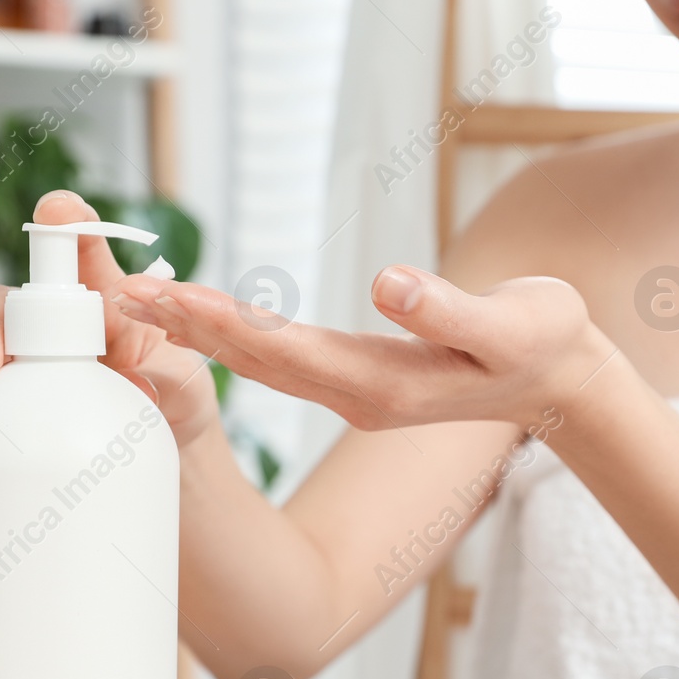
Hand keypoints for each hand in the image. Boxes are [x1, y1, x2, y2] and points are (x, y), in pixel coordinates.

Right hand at [0, 190, 218, 447]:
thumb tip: (134, 372)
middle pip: (4, 302)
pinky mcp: (9, 394)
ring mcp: (26, 357)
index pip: (83, 250)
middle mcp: (55, 323)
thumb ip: (162, 371)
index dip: (69, 222)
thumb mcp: (184, 383)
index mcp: (103, 300)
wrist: (170, 445)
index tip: (59, 210)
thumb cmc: (178, 400)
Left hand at [109, 264, 616, 429]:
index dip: (224, 325)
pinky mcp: (359, 378)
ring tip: (139, 304)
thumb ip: (450, 312)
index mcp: (385, 385)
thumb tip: (388, 285)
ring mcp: (356, 390)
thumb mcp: (512, 326)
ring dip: (200, 333)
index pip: (288, 353)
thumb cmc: (542, 344)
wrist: (562, 382)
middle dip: (187, 329)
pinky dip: (233, 335)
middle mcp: (358, 393)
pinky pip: (281, 360)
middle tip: (116, 299)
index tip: (166, 300)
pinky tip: (202, 320)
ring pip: (263, 362)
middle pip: (258, 361)